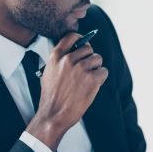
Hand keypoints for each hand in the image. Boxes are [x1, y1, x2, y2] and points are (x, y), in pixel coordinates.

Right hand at [26, 32, 107, 150]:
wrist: (54, 114)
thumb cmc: (51, 96)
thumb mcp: (48, 72)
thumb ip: (60, 61)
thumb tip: (74, 52)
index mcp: (56, 56)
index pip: (71, 37)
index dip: (80, 39)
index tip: (83, 43)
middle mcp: (69, 59)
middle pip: (88, 48)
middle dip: (89, 57)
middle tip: (87, 69)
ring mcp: (81, 68)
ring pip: (98, 58)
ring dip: (96, 68)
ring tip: (89, 79)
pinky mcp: (92, 79)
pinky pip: (104, 71)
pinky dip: (101, 78)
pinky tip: (93, 85)